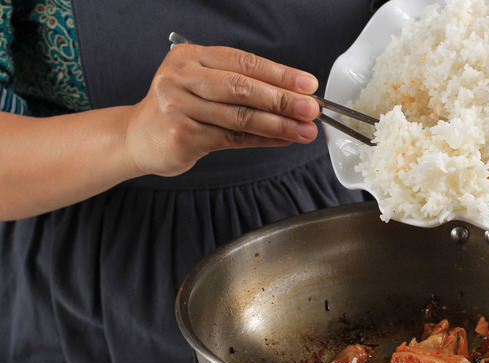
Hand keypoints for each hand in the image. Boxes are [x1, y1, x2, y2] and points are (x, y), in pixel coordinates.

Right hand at [124, 44, 320, 176]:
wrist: (138, 138)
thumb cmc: (179, 109)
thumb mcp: (204, 85)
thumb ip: (243, 86)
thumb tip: (295, 96)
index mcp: (189, 56)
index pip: (243, 62)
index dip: (279, 73)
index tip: (307, 84)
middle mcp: (180, 78)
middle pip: (242, 87)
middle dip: (282, 99)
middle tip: (310, 108)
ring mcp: (178, 107)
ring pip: (240, 116)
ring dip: (278, 124)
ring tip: (304, 130)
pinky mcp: (182, 136)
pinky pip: (232, 138)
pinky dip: (263, 140)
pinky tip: (283, 140)